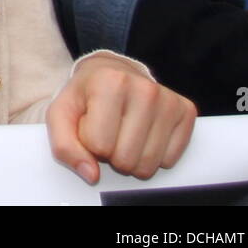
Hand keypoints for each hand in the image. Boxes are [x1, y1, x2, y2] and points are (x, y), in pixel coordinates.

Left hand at [48, 54, 195, 183]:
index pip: (98, 145)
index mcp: (109, 82)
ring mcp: (168, 100)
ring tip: (124, 132)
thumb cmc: (86, 95)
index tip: (90, 124)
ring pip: (148, 165)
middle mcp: (143, 88)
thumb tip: (91, 175)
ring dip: (132, 158)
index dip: (89, 142)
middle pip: (125, 159)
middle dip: (111, 154)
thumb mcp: (62, 113)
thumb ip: (64, 145)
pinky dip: (154, 155)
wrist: (112, 72)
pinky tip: (143, 133)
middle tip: (108, 131)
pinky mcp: (185, 111)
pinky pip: (170, 160)